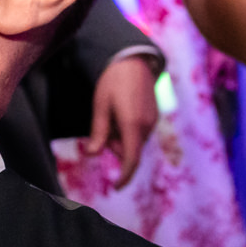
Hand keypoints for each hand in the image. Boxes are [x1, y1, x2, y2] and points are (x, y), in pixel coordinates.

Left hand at [84, 56, 160, 188]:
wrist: (133, 59)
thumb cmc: (113, 81)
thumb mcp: (100, 106)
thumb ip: (98, 132)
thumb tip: (90, 154)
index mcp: (133, 125)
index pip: (131, 159)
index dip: (125, 176)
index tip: (116, 187)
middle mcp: (147, 126)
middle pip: (131, 151)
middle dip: (116, 149)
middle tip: (102, 130)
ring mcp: (153, 120)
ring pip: (135, 142)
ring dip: (122, 139)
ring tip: (111, 114)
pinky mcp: (154, 115)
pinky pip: (140, 132)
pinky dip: (129, 131)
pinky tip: (120, 112)